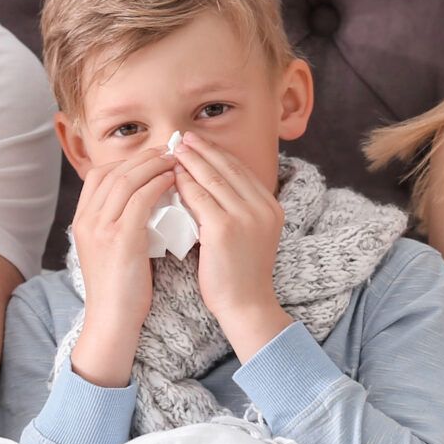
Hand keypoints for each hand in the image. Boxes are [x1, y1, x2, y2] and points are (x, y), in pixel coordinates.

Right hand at [65, 146, 176, 386]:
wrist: (113, 320)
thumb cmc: (120, 288)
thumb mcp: (112, 249)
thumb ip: (120, 222)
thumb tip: (146, 199)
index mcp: (82, 220)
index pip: (99, 175)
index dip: (127, 161)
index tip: (152, 157)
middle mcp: (87, 220)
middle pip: (114, 171)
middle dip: (144, 157)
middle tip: (170, 150)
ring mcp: (100, 228)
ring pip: (126, 179)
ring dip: (154, 165)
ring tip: (176, 160)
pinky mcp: (120, 238)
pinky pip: (140, 199)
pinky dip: (158, 184)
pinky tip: (174, 180)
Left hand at [173, 135, 293, 357]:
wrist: (246, 306)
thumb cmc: (241, 275)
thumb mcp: (249, 235)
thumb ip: (237, 210)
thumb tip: (210, 184)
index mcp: (271, 207)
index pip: (241, 171)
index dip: (218, 154)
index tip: (200, 143)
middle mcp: (263, 208)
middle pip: (229, 168)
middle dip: (204, 150)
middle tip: (183, 137)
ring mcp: (246, 217)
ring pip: (213, 179)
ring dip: (191, 161)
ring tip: (174, 150)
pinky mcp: (225, 229)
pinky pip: (199, 198)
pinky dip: (184, 184)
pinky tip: (171, 176)